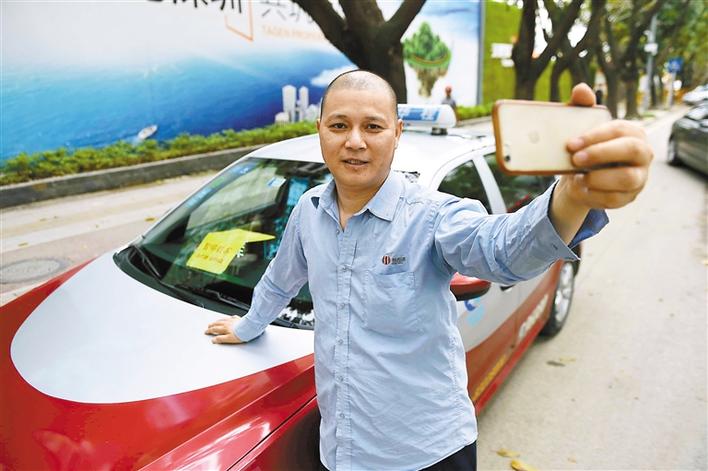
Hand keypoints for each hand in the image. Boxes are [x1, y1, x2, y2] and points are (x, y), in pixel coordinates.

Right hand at [205, 317, 244, 343]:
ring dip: (218, 321)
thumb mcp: (229, 339)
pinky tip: (228, 318)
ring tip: (215, 322)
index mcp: (224, 328)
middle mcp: (227, 323)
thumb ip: (220, 339)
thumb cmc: (241, 334)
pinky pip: (231, 317)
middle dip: (212, 325)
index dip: (209, 331)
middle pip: (217, 323)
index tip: (206, 332)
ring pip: (223, 320)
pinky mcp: (238, 319)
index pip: (214, 329)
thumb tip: (214, 340)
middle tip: (208, 326)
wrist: (249, 328)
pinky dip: (228, 318)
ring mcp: (232, 320)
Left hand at [559, 83, 652, 210]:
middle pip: (631, 151)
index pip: (620, 130)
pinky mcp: (629, 197)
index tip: (570, 143)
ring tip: (577, 177)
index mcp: (633, 132)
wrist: (580, 176)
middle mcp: (643, 154)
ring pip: (626, 178)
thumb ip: (582, 107)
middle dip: (601, 154)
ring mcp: (639, 177)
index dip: (596, 136)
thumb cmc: (585, 147)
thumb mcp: (581, 127)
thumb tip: (581, 89)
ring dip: (598, 178)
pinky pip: (614, 200)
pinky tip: (579, 189)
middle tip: (575, 159)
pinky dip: (593, 195)